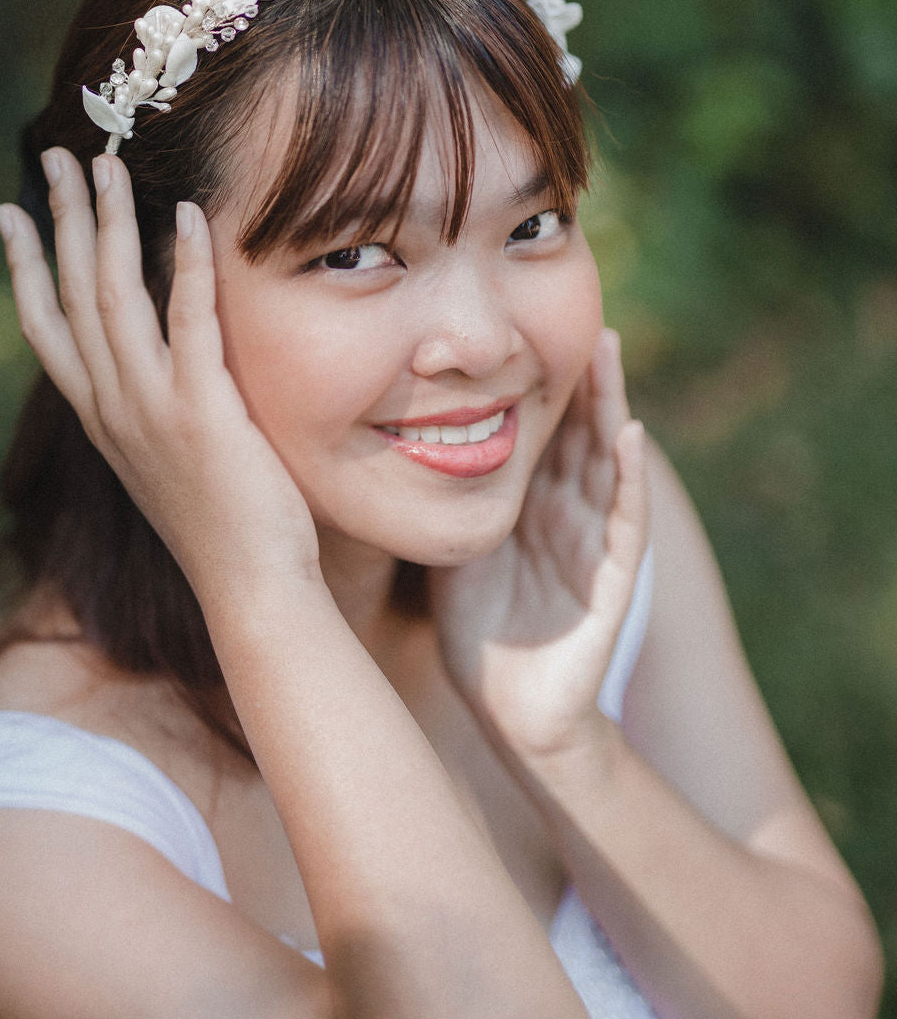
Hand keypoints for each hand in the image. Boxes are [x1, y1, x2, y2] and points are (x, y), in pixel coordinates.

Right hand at [0, 148, 321, 603]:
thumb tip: (164, 362)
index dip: (25, 266)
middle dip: (63, 220)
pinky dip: (185, 263)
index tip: (12, 212)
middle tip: (59, 157)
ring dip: (109, 223)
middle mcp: (111, 408)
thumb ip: (154, 406)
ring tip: (110, 165)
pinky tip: (187, 215)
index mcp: (100, 418)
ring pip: (114, 296)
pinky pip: (188, 319)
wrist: (249, 586)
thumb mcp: (167, 459)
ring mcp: (150, 408)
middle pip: (73, 294)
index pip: (44, 328)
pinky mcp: (201, 409)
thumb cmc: (222, 524)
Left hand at [430, 329, 647, 758]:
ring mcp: (593, 542)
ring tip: (604, 346)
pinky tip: (632, 435)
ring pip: (606, 458)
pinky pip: (626, 521)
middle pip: (578, 429)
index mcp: (530, 501)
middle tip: (577, 310)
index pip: (541, 426)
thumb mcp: (452, 543)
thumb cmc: (476, 627)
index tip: (525, 322)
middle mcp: (566, 512)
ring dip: (609, 403)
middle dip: (581, 373)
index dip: (539, 376)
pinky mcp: (612, 580)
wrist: (508, 709)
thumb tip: (387, 436)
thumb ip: (441, 494)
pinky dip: (631, 477)